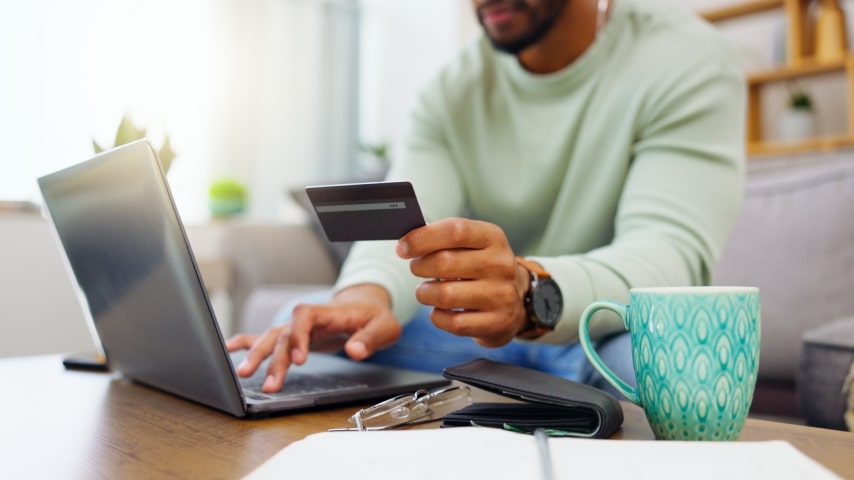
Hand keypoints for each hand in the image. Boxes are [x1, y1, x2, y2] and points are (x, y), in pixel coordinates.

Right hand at [225, 284, 401, 392]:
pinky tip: (229, 349)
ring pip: (272, 338)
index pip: (305, 317)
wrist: (366, 306)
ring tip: (244, 374)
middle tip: (268, 383)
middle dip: (273, 357)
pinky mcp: (294, 336)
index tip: (299, 359)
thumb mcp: (383, 327)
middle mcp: (308, 319)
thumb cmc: (374, 316)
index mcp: (328, 312)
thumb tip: (354, 351)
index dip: (299, 336)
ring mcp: (298, 327)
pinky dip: (247, 341)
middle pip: (284, 333)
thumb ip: (369, 339)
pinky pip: (267, 336)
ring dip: (258, 355)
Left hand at [396, 217, 529, 346]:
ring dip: (425, 293)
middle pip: (445, 263)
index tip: (403, 248)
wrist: (515, 301)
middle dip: (420, 266)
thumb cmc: (481, 267)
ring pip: (445, 295)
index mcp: (493, 238)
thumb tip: (407, 240)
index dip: (422, 238)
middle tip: (416, 268)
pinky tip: (441, 310)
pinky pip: (452, 322)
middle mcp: (501, 265)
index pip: (455, 230)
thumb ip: (444, 238)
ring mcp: (501, 295)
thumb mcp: (473, 244)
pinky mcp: (496, 323)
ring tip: (425, 291)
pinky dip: (437, 317)